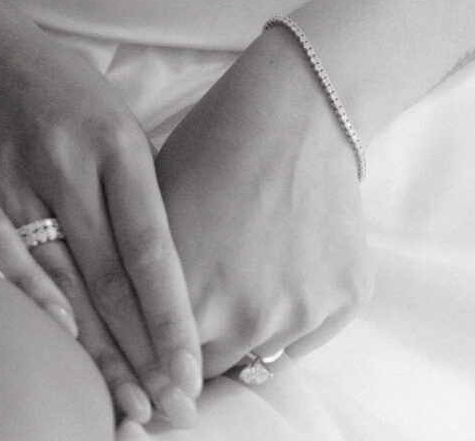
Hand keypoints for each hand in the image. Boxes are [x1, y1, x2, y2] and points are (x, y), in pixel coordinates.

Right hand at [0, 10, 201, 428]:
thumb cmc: (59, 94)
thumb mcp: (116, 120)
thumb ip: (138, 191)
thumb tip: (175, 275)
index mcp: (115, 142)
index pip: (152, 245)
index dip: (172, 314)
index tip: (192, 372)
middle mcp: (66, 160)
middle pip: (108, 275)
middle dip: (139, 352)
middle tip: (168, 413)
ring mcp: (11, 174)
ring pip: (59, 278)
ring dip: (92, 350)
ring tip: (122, 407)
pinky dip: (26, 298)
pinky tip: (55, 342)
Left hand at [155, 23, 370, 381]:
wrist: (296, 105)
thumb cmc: (214, 148)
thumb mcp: (156, 214)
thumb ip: (142, 288)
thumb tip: (128, 340)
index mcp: (188, 301)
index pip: (164, 368)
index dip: (162, 350)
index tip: (166, 340)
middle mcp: (246, 320)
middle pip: (215, 366)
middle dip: (207, 339)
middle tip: (213, 289)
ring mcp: (301, 312)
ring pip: (265, 352)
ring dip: (255, 325)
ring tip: (252, 266)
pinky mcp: (346, 297)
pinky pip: (312, 332)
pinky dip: (299, 306)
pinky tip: (289, 257)